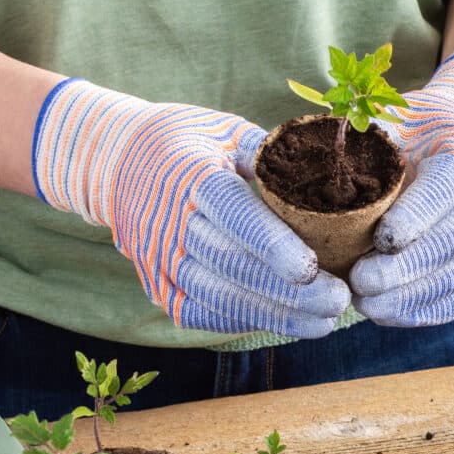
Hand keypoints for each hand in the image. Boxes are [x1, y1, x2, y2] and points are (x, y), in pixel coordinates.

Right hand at [32, 80, 348, 336]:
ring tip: (325, 322)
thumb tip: (335, 177)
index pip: (232, 214)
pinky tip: (290, 322)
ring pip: (222, 298)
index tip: (311, 268)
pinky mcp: (159, 288)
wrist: (115, 162)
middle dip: (289, 292)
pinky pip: (207, 314)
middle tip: (338, 301)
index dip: (272, 245)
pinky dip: (249, 321)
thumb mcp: (227, 130)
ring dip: (277, 316)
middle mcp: (169, 222)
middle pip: (233, 265)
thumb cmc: (189, 142)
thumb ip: (275, 157)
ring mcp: (160, 260)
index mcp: (192, 175)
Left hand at [349, 51, 453, 326]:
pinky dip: (421, 311)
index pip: (444, 186)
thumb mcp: (382, 122)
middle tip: (360, 282)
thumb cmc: (405, 133)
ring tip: (364, 302)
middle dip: (407, 267)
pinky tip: (384, 313)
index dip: (416, 216)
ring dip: (411, 295)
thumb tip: (300, 162)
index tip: (379, 239)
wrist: (451, 139)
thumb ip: (356, 141)